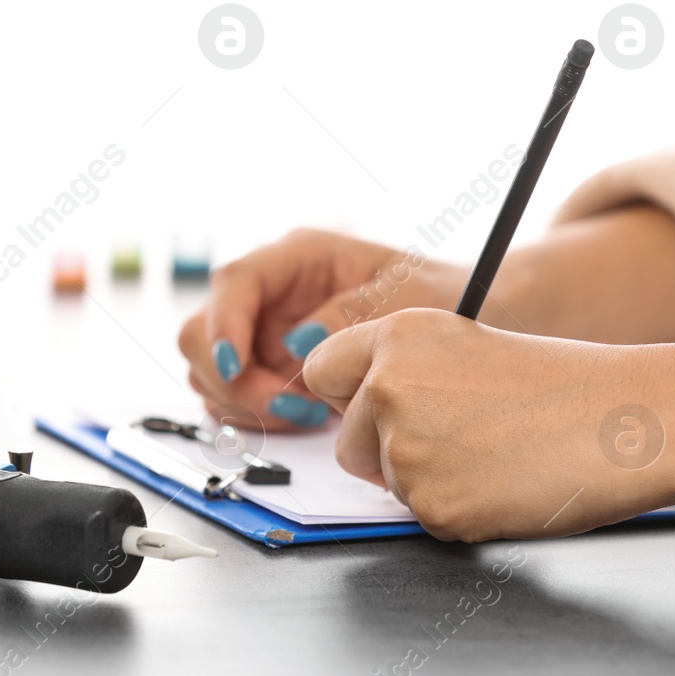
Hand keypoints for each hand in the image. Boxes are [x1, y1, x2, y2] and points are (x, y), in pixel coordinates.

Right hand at [177, 230, 469, 429]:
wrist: (471, 318)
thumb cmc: (443, 294)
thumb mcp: (409, 297)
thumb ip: (353, 314)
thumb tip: (299, 343)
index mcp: (302, 257)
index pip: (235, 280)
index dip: (224, 324)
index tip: (235, 365)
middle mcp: (275, 293)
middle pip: (203, 330)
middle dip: (230, 377)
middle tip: (284, 406)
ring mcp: (267, 333)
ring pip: (210, 370)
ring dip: (244, 403)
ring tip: (306, 413)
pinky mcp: (271, 370)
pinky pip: (236, 398)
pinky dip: (257, 417)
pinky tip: (304, 418)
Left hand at [303, 309, 674, 540]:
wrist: (629, 421)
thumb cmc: (567, 386)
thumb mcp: (468, 348)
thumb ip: (406, 373)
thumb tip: (362, 414)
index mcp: (400, 335)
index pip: (321, 369)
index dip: (349, 396)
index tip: (374, 407)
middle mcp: (389, 386)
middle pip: (345, 442)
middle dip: (385, 451)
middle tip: (461, 438)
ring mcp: (406, 449)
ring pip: (387, 485)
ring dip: (430, 480)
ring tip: (495, 454)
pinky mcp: (432, 505)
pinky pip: (426, 520)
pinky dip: (462, 512)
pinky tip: (506, 483)